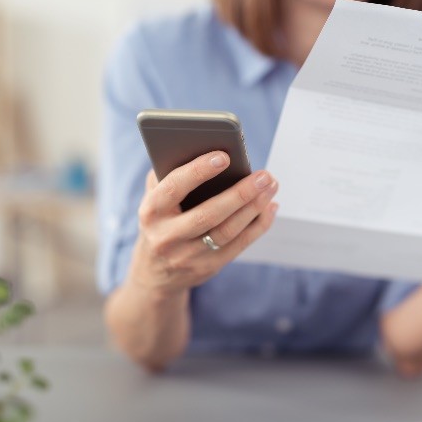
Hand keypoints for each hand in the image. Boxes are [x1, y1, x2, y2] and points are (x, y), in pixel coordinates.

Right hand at [130, 151, 277, 296]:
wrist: (156, 273)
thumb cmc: (161, 221)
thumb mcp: (155, 200)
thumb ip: (169, 176)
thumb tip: (202, 149)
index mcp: (150, 212)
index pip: (174, 188)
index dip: (198, 171)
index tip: (224, 156)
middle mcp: (167, 237)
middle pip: (208, 214)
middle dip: (240, 193)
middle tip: (263, 175)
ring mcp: (188, 256)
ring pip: (227, 231)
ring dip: (254, 208)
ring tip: (271, 186)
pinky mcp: (208, 267)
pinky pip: (239, 245)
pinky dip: (258, 225)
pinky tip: (270, 206)